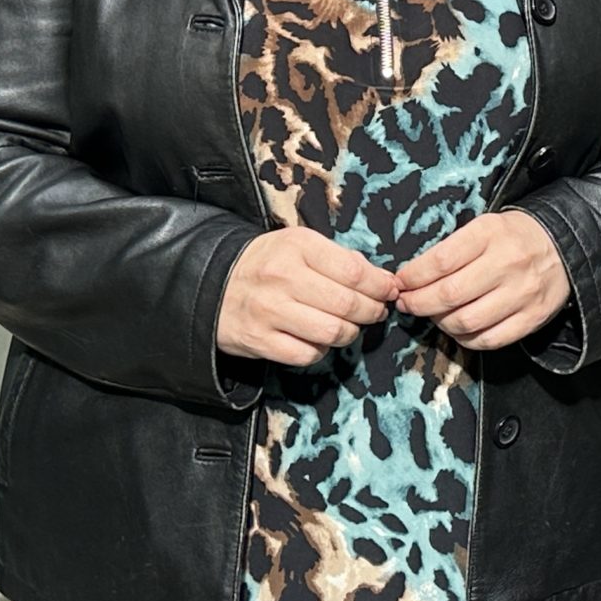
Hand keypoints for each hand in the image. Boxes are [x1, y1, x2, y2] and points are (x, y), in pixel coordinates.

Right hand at [218, 228, 400, 366]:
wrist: (211, 284)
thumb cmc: (268, 263)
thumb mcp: (299, 245)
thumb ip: (339, 258)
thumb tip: (381, 279)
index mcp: (298, 247)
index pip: (354, 271)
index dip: (380, 285)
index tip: (389, 290)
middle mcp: (283, 278)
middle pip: (347, 304)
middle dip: (372, 311)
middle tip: (376, 311)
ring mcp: (269, 311)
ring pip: (332, 332)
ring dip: (350, 333)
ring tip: (350, 326)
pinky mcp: (259, 340)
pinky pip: (308, 354)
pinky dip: (321, 350)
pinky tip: (319, 339)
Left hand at [391, 210, 571, 351]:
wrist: (564, 245)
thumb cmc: (513, 236)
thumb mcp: (484, 226)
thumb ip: (452, 249)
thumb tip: (412, 279)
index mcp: (490, 234)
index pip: (440, 261)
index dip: (412, 277)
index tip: (400, 283)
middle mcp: (507, 264)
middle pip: (448, 295)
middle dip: (418, 303)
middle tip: (407, 304)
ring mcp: (522, 293)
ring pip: (465, 321)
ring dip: (439, 323)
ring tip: (433, 315)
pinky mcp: (532, 317)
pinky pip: (489, 340)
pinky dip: (465, 339)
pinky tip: (458, 328)